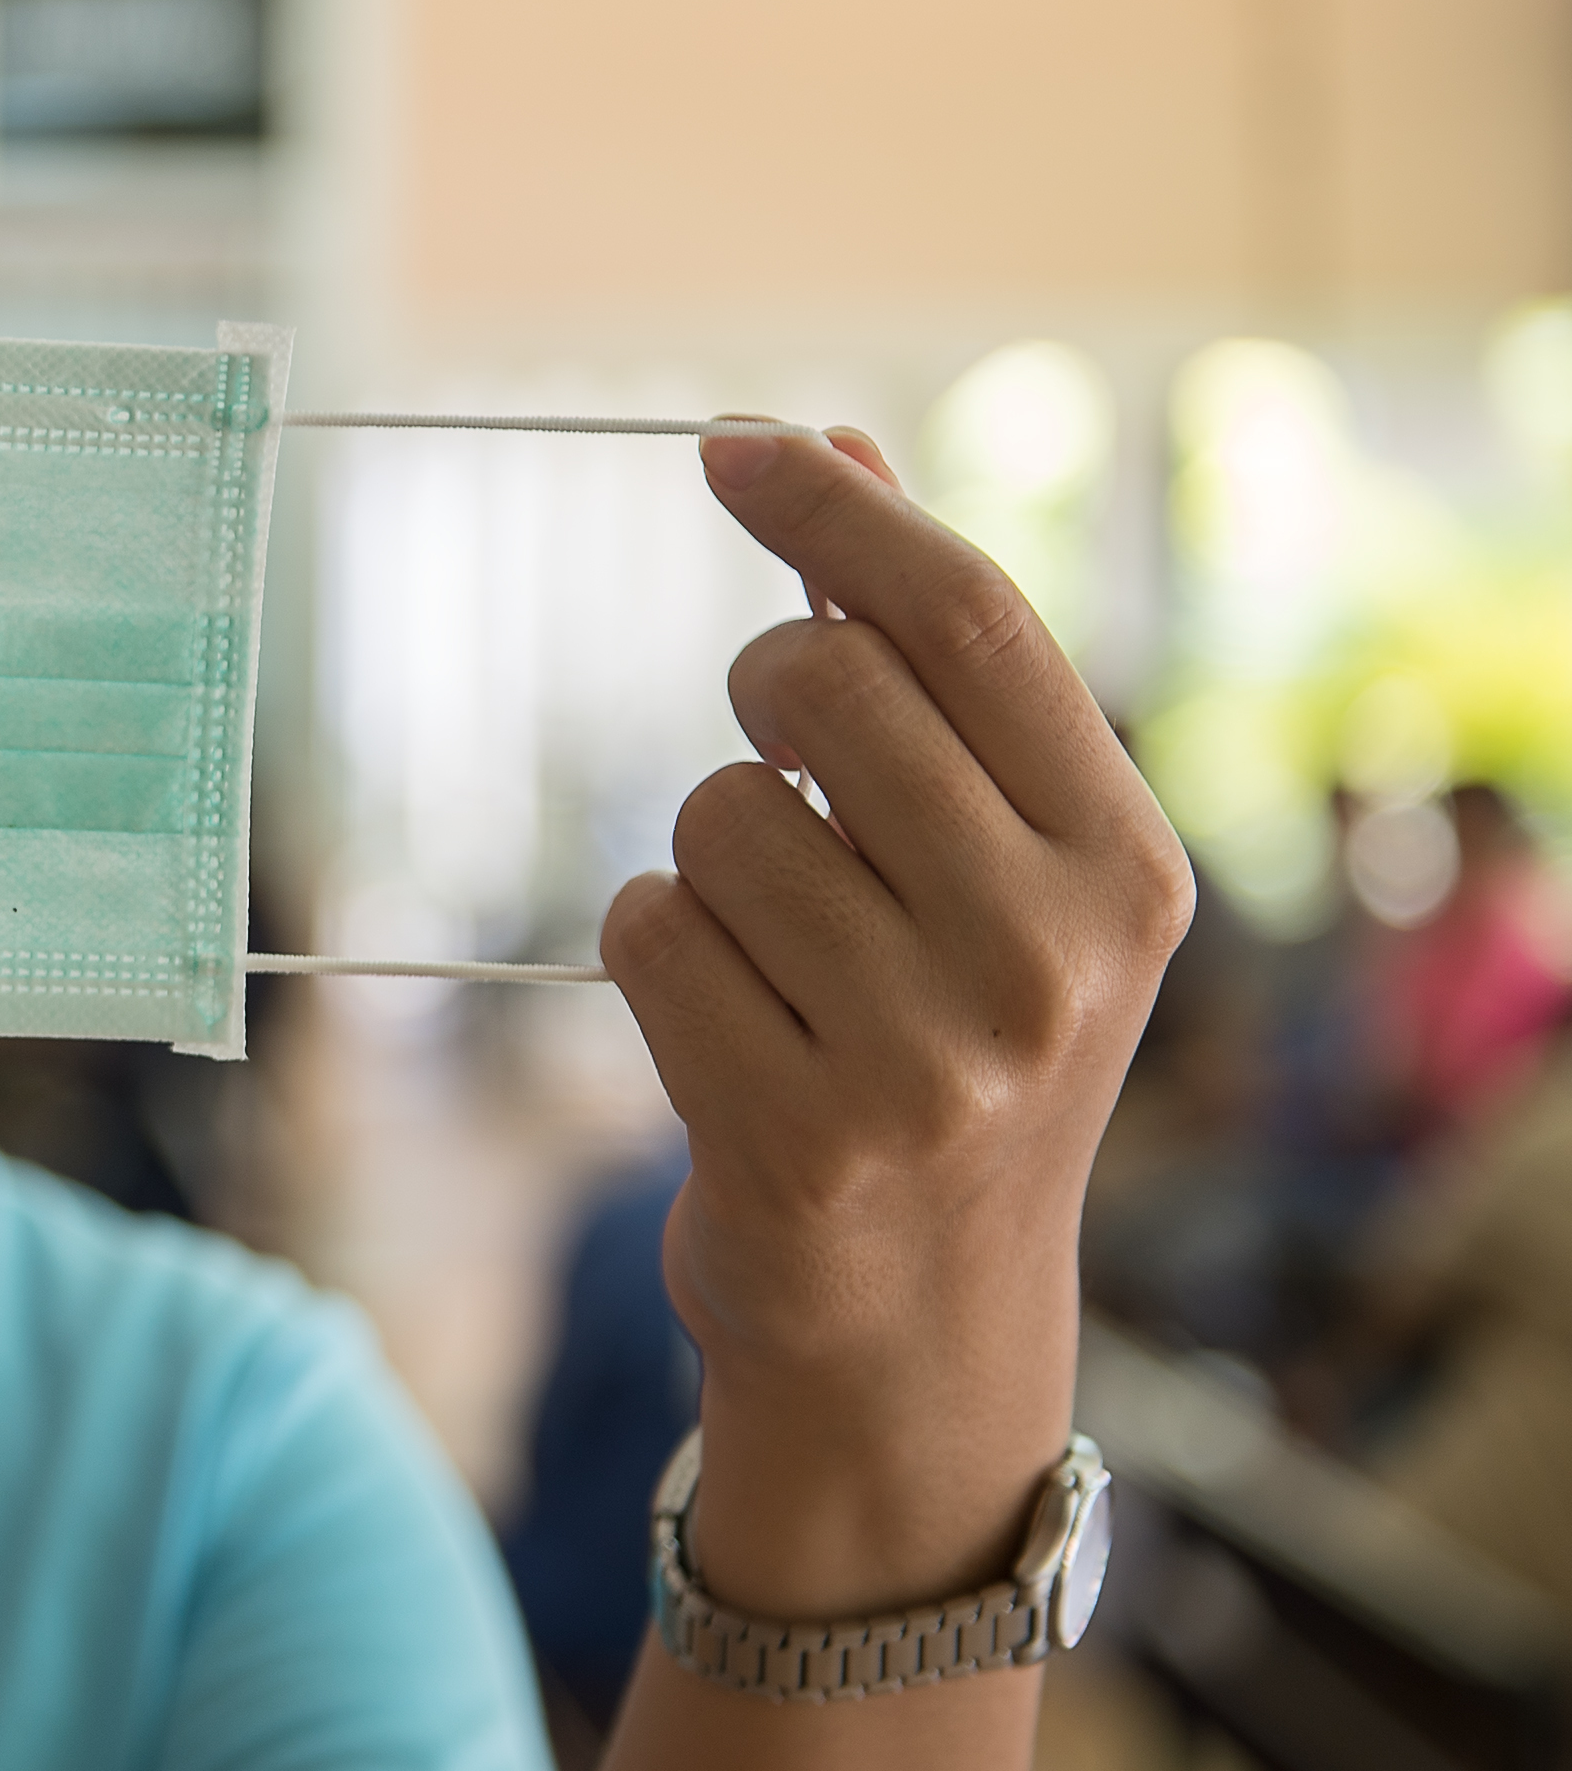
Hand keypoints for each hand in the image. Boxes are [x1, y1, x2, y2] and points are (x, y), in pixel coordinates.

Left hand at [600, 426, 1191, 1619]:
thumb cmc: (942, 1050)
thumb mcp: (989, 868)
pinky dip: (656, 956)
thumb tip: (833, 440)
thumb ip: (925, 666)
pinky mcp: (797, 1135)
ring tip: (782, 966)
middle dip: (759, 706)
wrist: (918, 1330)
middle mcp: (1051, 955)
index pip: (967, 615)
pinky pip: (646, 930)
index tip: (732, 443)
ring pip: (712, 816)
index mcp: (1125, 867)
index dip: (835, 507)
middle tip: (784, 789)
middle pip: (816, 686)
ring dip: (706, 865)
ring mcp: (931, 1057)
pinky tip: (727, 1032)